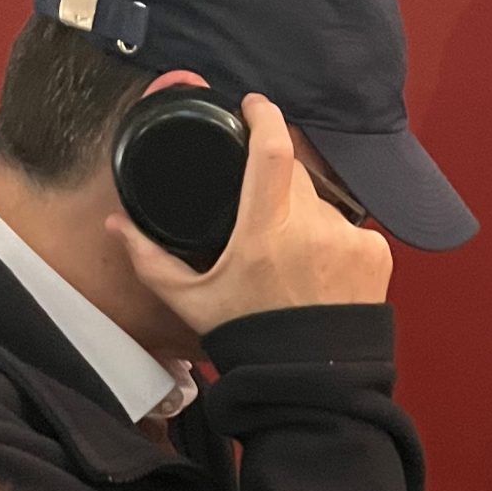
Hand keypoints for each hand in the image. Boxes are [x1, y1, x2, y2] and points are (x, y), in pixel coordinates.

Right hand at [107, 94, 393, 335]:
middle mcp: (311, 229)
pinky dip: (334, 241)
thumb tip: (117, 225)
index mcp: (265, 234)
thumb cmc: (250, 342)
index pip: (271, 149)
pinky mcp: (375, 254)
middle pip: (293, 174)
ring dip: (305, 217)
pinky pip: (350, 229)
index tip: (252, 105)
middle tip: (261, 219)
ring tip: (291, 262)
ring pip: (321, 202)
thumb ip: (152, 261)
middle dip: (276, 183)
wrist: (311, 385)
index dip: (263, 115)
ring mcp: (348, 240)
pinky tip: (321, 275)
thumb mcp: (193, 303)